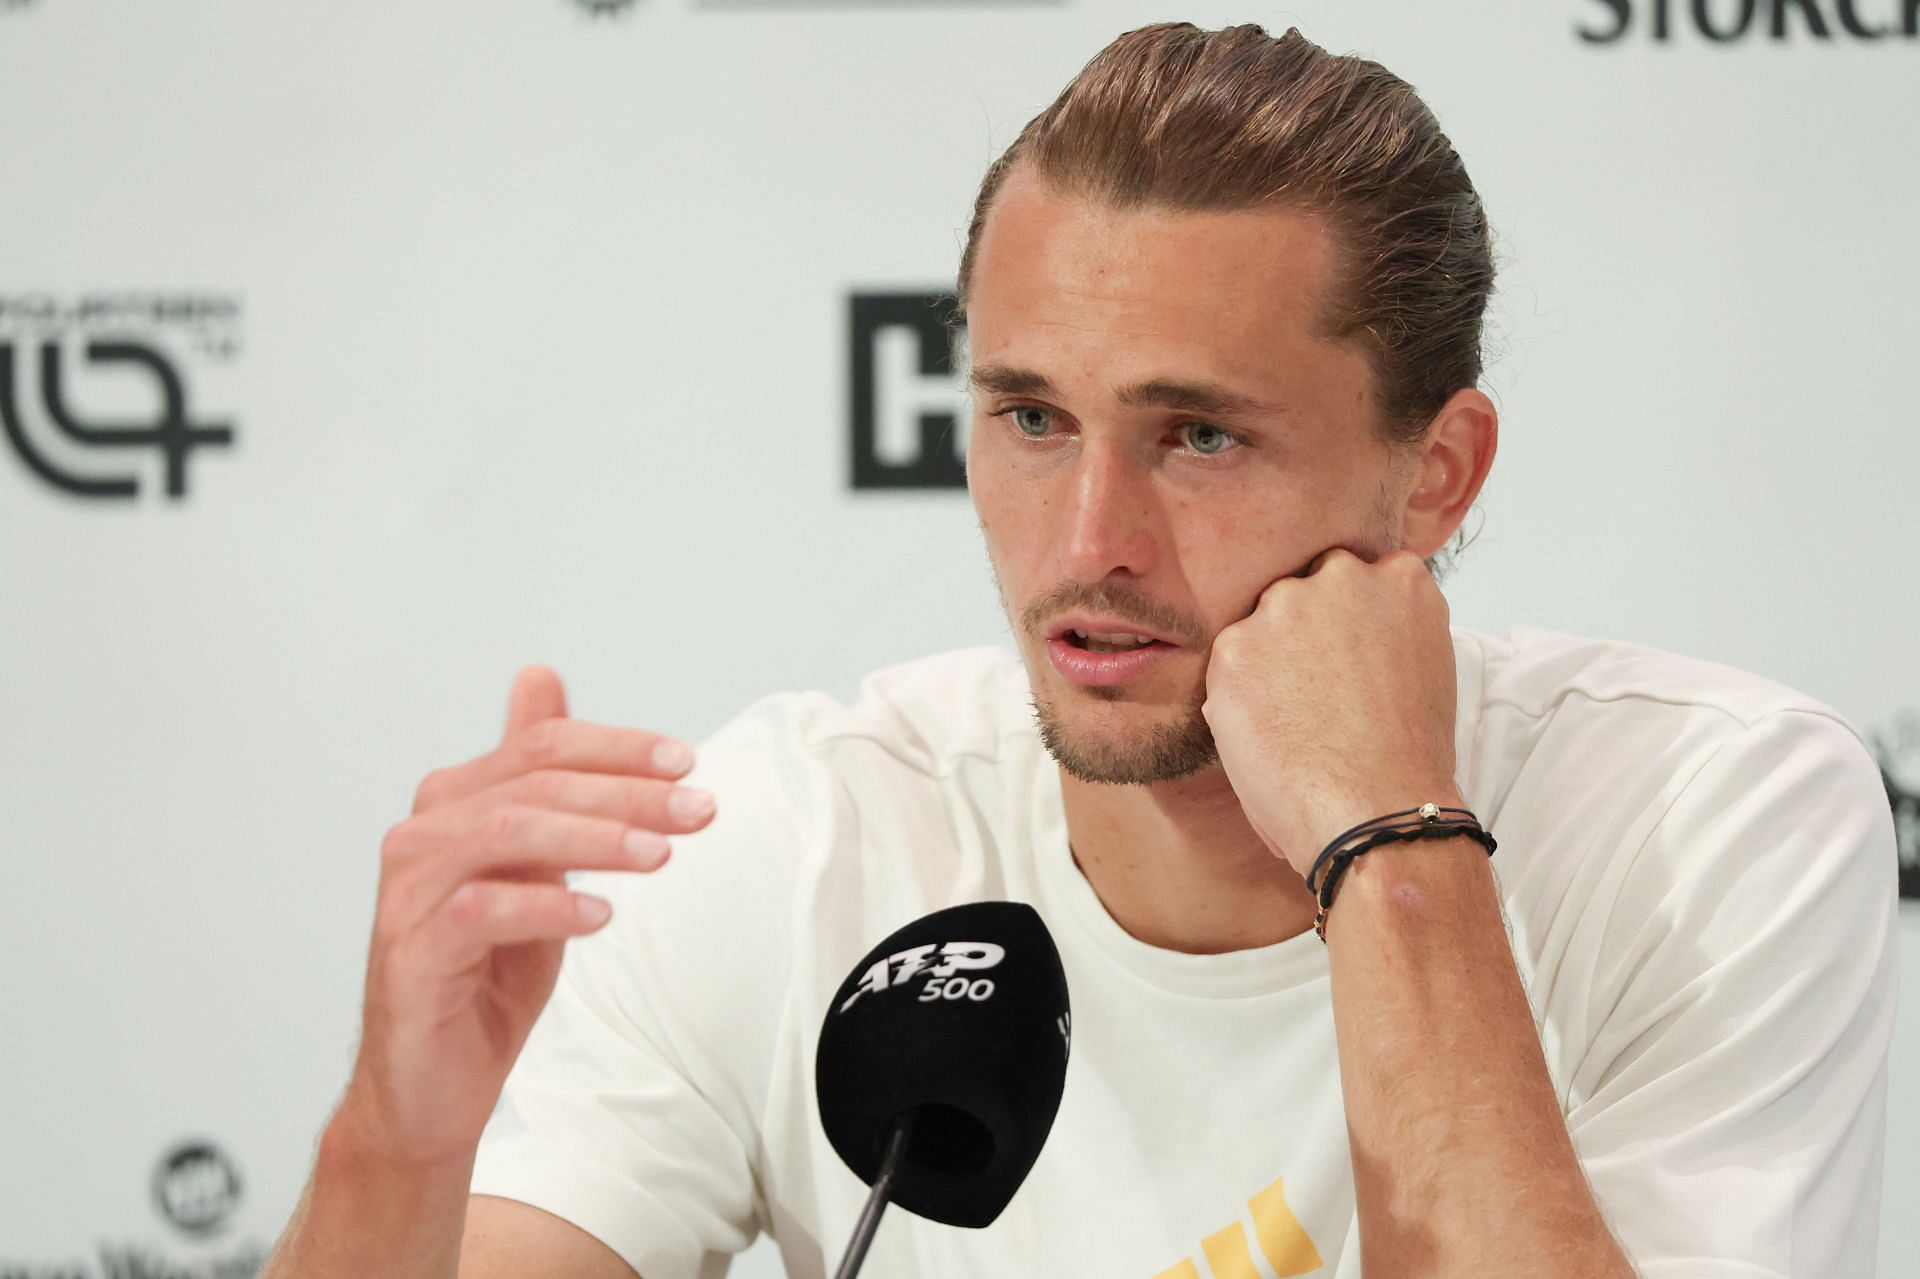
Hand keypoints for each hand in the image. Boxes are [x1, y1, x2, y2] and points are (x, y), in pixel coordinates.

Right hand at [334, 666, 716, 1167]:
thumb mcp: (531, 864)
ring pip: (508, 831)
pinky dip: (547, 907)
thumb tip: (541, 678)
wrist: (433, 1082)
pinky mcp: (411, 951)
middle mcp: (423, 834)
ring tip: (661, 856)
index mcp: (453, 801)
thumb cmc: (486, 973)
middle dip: (627, 791)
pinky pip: (481, 909)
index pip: (542, 746)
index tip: (687, 763)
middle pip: (532, 782)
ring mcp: (410, 892)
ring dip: (596, 838)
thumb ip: (538, 780)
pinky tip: (600, 916)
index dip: (618, 748)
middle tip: (698, 810)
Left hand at [1201, 548, 1461, 878]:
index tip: (1346, 665)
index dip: (1346, 627)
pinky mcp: (1234, 644)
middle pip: (1304, 592)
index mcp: (1402, 580)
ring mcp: (1286, 605)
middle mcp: (1343, 576)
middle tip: (1314, 698)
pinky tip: (1266, 737)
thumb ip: (1381, 631)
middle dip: (1302, 635)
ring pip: (1261, 627)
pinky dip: (1238, 699)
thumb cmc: (1406, 760)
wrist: (1376, 810)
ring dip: (1267, 664)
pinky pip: (1229, 667)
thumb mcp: (1422, 669)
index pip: (1357, 580)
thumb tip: (1344, 634)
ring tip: (1292, 724)